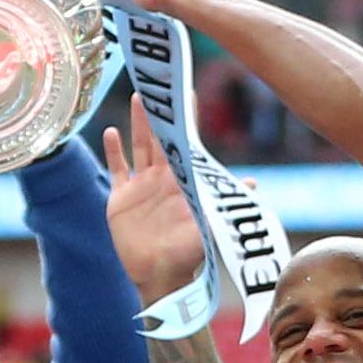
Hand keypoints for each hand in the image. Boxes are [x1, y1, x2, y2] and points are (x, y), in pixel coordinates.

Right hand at [101, 103, 204, 296]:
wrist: (161, 277)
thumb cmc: (188, 254)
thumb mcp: (208, 226)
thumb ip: (222, 203)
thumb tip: (252, 185)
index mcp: (183, 181)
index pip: (185, 144)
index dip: (185, 121)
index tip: (185, 94)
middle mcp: (163, 178)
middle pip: (159, 138)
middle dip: (157, 114)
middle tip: (156, 85)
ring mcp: (141, 187)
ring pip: (139, 146)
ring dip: (137, 123)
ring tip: (139, 98)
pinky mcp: (120, 199)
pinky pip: (117, 169)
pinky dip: (113, 151)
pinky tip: (110, 131)